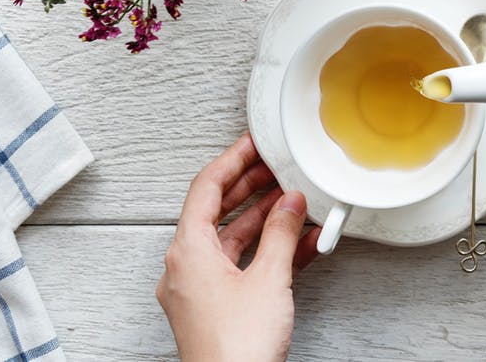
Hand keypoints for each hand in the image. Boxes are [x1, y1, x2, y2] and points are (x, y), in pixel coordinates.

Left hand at [157, 133, 321, 361]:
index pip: (205, 188)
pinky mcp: (215, 309)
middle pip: (216, 211)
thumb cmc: (236, 347)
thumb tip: (290, 203)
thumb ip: (282, 233)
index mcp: (187, 252)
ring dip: (264, 219)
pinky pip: (240, 266)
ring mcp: (199, 290)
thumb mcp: (269, 278)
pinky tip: (299, 244)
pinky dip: (266, 251)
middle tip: (277, 166)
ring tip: (296, 201)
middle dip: (250, 187)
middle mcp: (186, 268)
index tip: (253, 143)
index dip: (232, 160)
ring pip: (231, 239)